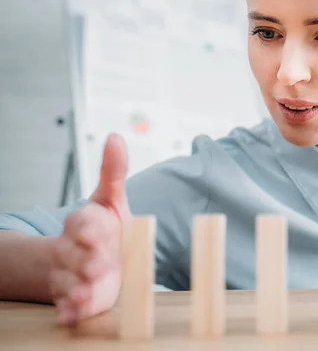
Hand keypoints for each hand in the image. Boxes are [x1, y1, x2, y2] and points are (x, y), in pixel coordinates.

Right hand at [49, 133, 131, 324]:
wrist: (89, 260)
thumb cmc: (104, 228)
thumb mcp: (110, 199)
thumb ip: (113, 171)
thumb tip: (116, 137)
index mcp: (83, 224)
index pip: (82, 222)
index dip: (90, 227)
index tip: (100, 230)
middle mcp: (73, 250)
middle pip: (74, 254)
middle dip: (85, 258)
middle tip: (97, 263)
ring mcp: (71, 275)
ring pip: (69, 281)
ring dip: (77, 287)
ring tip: (86, 292)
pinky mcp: (75, 299)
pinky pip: (68, 306)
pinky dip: (70, 311)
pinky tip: (73, 314)